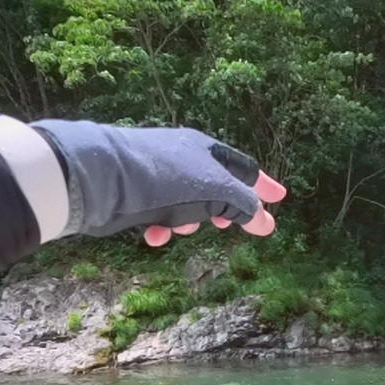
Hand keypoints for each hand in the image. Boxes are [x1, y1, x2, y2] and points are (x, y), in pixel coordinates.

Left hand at [30, 120, 285, 246]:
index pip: (244, 168)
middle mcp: (184, 158)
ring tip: (180, 228)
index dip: (263, 186)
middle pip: (216, 187)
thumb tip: (269, 223)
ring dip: (189, 221)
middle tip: (228, 225)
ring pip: (188, 205)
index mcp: (205, 149)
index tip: (280, 199)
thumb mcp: (215, 191)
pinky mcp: (137, 193)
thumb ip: (245, 207)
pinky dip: (162, 227)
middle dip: (222, 210)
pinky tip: (155, 235)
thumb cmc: (167, 178)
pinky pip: (160, 214)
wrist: (104, 177)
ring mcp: (159, 175)